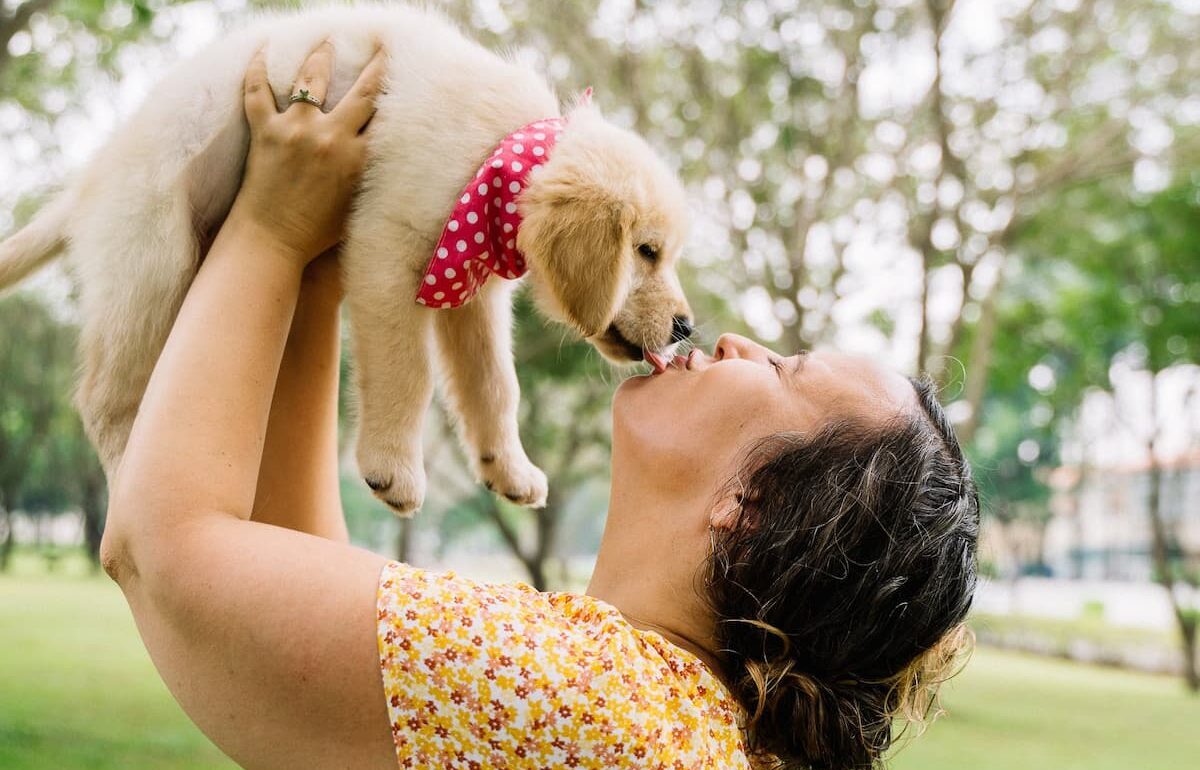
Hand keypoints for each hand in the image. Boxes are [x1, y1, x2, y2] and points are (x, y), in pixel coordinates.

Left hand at [228, 39, 387, 266]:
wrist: (273, 242)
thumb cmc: (318, 233)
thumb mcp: (359, 204)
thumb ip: (372, 175)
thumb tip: (388, 155)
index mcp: (360, 159)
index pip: (386, 116)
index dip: (399, 92)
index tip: (408, 74)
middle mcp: (332, 137)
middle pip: (364, 90)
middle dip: (378, 64)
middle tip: (384, 45)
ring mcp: (296, 130)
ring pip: (311, 78)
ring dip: (322, 56)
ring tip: (327, 42)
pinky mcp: (265, 131)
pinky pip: (258, 90)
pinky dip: (258, 68)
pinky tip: (263, 49)